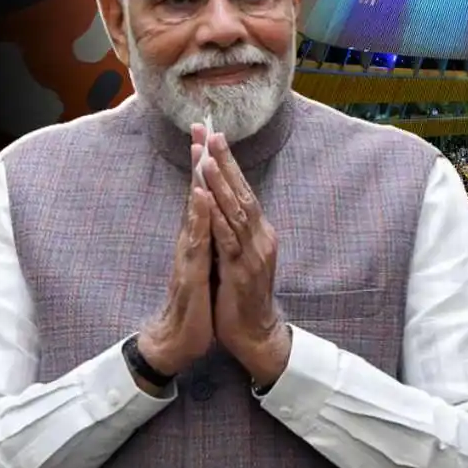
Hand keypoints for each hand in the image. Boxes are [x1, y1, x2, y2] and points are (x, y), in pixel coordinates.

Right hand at [136, 139, 216, 384]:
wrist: (179, 341)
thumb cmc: (196, 304)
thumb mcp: (208, 266)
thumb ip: (209, 242)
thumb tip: (216, 219)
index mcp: (200, 239)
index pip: (205, 196)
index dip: (209, 168)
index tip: (211, 136)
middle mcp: (192, 241)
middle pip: (197, 195)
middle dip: (201, 162)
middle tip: (201, 128)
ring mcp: (189, 255)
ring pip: (194, 212)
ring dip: (199, 181)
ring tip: (201, 152)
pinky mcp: (189, 272)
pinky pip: (196, 240)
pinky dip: (199, 218)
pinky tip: (201, 198)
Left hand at [201, 132, 290, 384]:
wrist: (255, 335)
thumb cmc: (243, 297)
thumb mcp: (241, 259)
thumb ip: (235, 233)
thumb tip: (224, 208)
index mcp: (259, 233)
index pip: (242, 191)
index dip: (228, 164)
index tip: (213, 137)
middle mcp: (260, 237)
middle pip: (241, 192)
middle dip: (224, 162)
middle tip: (211, 133)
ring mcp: (253, 253)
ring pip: (236, 210)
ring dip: (220, 182)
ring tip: (207, 157)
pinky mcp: (242, 271)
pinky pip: (228, 239)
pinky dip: (216, 216)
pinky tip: (207, 200)